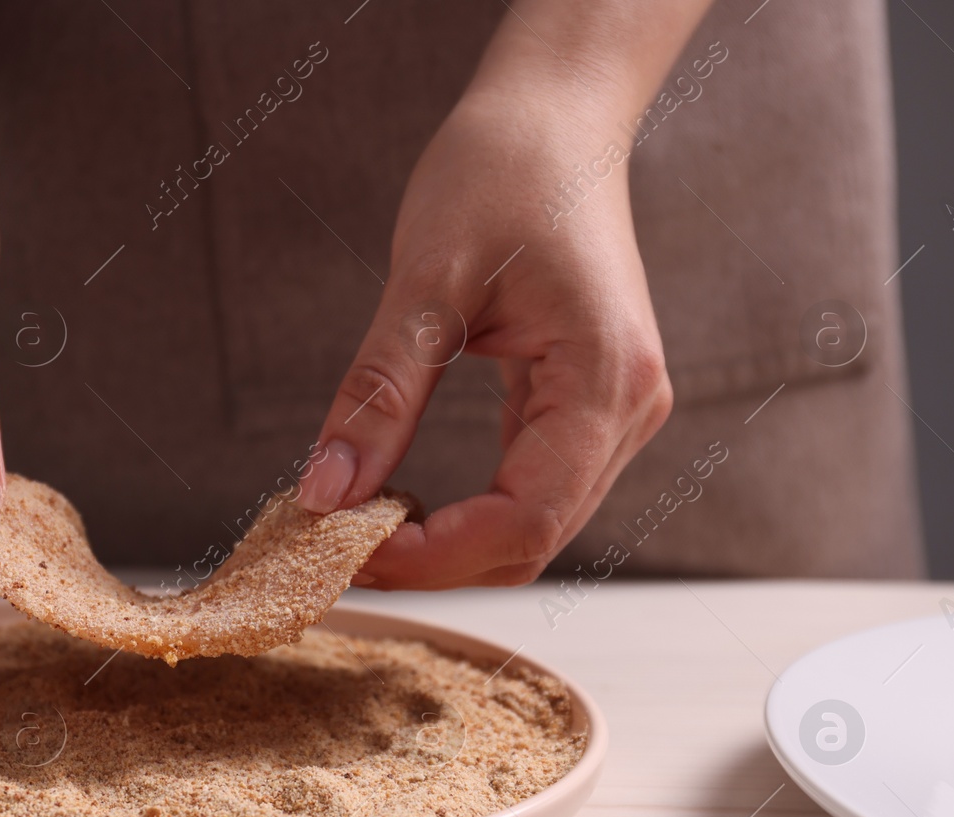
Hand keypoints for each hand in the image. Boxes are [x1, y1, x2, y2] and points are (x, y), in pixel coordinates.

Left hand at [297, 80, 672, 589]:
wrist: (555, 118)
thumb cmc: (501, 172)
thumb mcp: (425, 283)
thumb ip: (378, 394)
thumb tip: (324, 491)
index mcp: (605, 379)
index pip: (525, 519)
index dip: (434, 557)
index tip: (346, 552)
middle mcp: (629, 409)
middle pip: (533, 539)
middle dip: (435, 562)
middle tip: (336, 551)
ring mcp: (617, 411)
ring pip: (535, 526)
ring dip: (449, 545)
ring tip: (359, 527)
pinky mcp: (589, 405)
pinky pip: (533, 488)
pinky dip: (468, 511)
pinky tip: (401, 499)